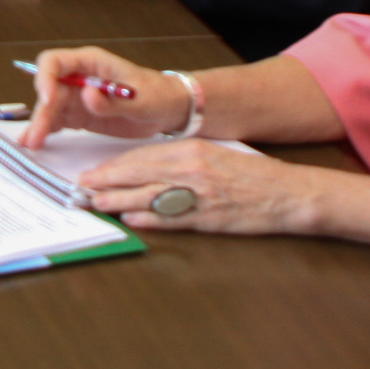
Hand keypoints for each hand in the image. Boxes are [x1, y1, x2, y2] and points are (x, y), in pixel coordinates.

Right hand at [14, 45, 188, 144]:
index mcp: (91, 62)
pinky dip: (47, 131)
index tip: (47, 98)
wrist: (169, 110)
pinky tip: (37, 142)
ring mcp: (77, 97)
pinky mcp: (80, 115)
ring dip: (39, 124)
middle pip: (49, 90)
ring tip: (30, 144)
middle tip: (35, 135)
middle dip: (41, 112)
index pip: (55, 62)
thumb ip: (114, 100)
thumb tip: (86, 94)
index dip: (45, 78)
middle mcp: (79, 78)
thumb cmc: (158, 95)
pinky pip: (58, 121)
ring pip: (49, 108)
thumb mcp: (141, 99)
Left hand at [76, 139, 321, 236]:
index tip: (93, 170)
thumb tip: (147, 167)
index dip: (113, 165)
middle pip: (138, 174)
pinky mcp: (207, 218)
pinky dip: (147, 219)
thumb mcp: (214, 154)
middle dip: (105, 180)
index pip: (142, 156)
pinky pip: (170, 218)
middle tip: (81, 187)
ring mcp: (198, 195)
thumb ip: (182, 159)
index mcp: (192, 149)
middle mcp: (191, 169)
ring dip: (118, 200)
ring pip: (147, 196)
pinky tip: (130, 219)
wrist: (288, 193)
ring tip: (95, 203)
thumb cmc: (252, 174)